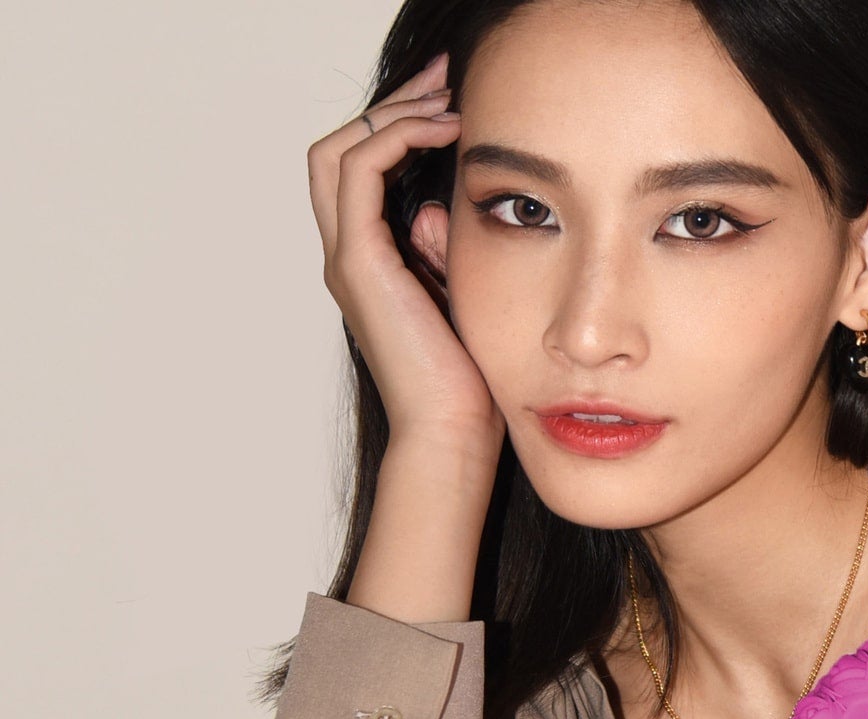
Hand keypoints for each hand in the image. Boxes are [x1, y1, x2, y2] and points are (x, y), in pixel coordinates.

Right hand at [306, 51, 502, 456]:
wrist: (454, 434)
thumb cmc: (470, 383)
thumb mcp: (465, 299)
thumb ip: (443, 251)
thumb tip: (438, 210)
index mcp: (371, 263)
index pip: (364, 171)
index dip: (401, 127)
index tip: (453, 103)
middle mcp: (350, 256)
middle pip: (343, 148)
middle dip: (394, 105)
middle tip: (447, 78)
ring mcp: (348, 258)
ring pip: (340, 150)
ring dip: (393, 113)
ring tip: (447, 98)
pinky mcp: (360, 262)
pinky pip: (361, 170)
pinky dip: (397, 137)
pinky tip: (446, 131)